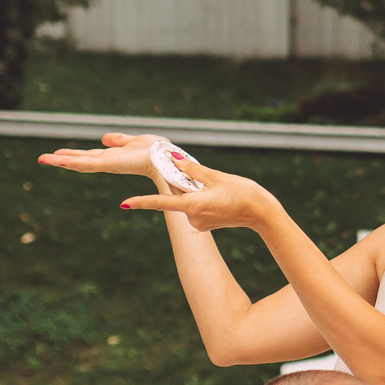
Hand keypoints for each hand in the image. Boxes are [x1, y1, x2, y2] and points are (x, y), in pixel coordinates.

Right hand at [38, 133, 166, 182]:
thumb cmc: (156, 151)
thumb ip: (119, 140)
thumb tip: (104, 138)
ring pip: (80, 163)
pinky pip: (90, 164)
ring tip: (44, 159)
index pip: (88, 156)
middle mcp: (108, 161)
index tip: (57, 154)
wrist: (167, 159)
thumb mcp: (134, 141)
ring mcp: (108, 164)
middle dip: (60, 160)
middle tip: (41, 159)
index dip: (72, 155)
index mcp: (112, 157)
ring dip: (62, 161)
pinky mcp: (112, 164)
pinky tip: (62, 160)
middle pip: (79, 160)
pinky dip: (75, 162)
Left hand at [117, 162, 279, 234]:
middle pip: (177, 195)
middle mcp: (192, 218)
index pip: (162, 202)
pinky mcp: (204, 225)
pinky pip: (194, 208)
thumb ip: (190, 168)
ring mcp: (198, 223)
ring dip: (193, 191)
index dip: (142, 202)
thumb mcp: (215, 176)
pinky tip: (217, 197)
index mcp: (193, 205)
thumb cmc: (241, 192)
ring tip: (216, 189)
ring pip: (186, 201)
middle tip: (203, 177)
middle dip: (183, 183)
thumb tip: (170, 159)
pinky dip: (199, 199)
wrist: (260, 212)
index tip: (125, 203)